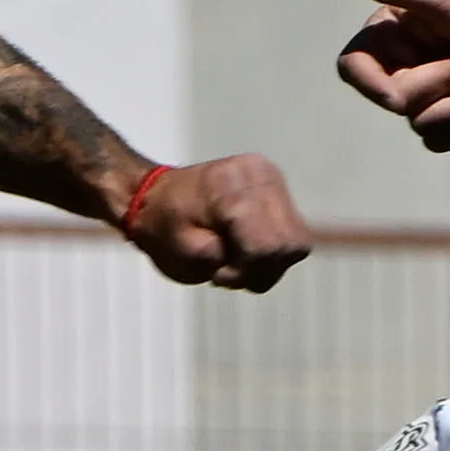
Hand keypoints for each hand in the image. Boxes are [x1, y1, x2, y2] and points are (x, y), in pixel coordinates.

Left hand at [119, 153, 307, 292]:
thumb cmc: (162, 224)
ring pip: (296, 243)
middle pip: (290, 246)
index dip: (247, 271)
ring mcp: (272, 179)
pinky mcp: (277, 188)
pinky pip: (292, 233)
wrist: (153, 195)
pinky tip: (243, 247)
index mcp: (232, 188)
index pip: (267, 246)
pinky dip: (271, 250)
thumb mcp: (178, 250)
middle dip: (261, 269)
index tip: (217, 274)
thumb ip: (215, 256)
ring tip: (233, 258)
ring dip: (268, 262)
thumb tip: (252, 257)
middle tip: (225, 270)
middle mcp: (260, 176)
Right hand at [334, 0, 449, 150]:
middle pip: (396, 100)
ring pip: (423, 124)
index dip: (368, 85)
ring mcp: (424, 95)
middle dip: (444, 81)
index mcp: (390, 34)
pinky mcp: (447, 118)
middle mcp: (399, 66)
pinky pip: (441, 140)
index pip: (353, 67)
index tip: (395, 97)